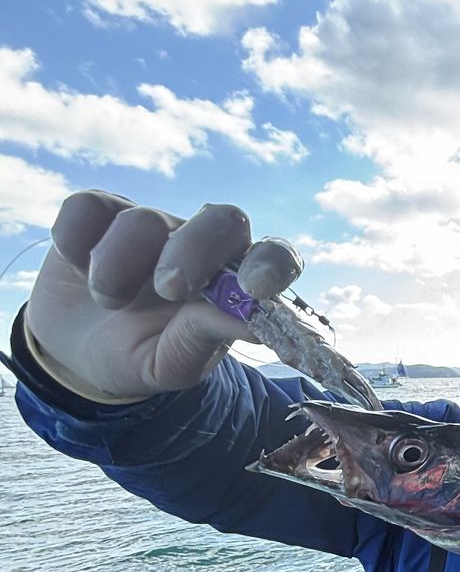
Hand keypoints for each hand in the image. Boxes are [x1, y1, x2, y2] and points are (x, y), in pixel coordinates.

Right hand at [26, 191, 302, 401]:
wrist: (73, 351)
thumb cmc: (135, 355)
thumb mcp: (169, 363)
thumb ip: (203, 339)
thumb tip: (247, 320)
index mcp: (232, 284)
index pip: (274, 257)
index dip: (273, 264)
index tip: (255, 287)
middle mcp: (200, 245)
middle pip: (222, 219)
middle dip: (194, 251)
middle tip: (168, 288)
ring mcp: (151, 225)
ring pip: (143, 220)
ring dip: (116, 266)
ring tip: (109, 301)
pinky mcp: (100, 212)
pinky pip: (88, 207)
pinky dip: (75, 240)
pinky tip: (77, 266)